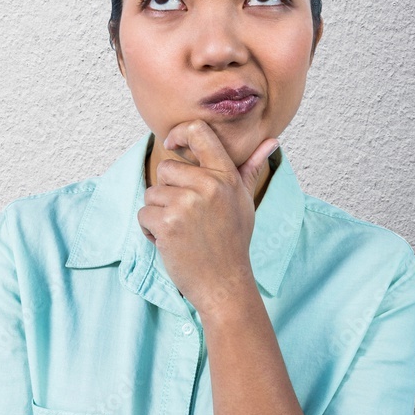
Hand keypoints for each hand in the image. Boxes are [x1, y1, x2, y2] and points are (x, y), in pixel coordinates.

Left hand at [137, 120, 278, 316]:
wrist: (224, 283)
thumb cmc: (233, 241)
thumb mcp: (244, 201)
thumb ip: (250, 169)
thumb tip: (270, 141)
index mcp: (226, 176)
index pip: (199, 132)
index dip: (179, 133)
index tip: (172, 143)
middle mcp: (208, 185)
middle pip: (166, 167)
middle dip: (167, 190)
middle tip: (186, 214)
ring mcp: (186, 203)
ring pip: (152, 192)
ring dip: (158, 212)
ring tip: (182, 230)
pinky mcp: (168, 222)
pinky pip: (143, 214)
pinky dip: (150, 230)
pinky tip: (170, 242)